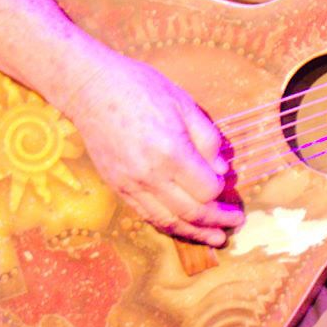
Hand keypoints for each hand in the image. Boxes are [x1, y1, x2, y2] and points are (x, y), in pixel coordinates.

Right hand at [58, 48, 240, 245]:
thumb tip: (221, 170)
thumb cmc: (140, 88)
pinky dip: (168, 224)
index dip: (222, 191)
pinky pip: (146, 215)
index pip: (206, 189)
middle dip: (216, 221)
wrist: (91, 89)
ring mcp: (130, 184)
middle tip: (235, 223)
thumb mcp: (184, 103)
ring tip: (215, 238)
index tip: (228, 184)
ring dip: (195, 233)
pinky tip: (184, 227)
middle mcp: (149, 175)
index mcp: (170, 152)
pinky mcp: (117, 187)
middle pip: (190, 212)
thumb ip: (207, 138)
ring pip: (168, 221)